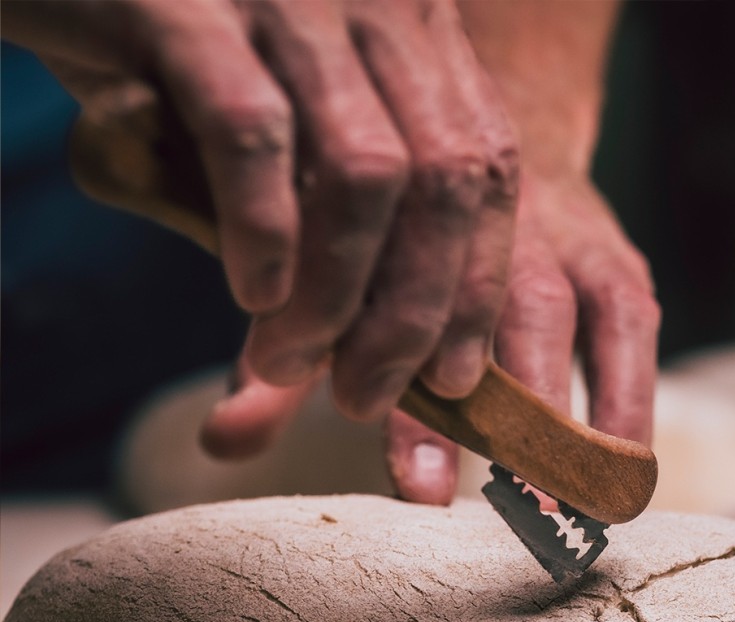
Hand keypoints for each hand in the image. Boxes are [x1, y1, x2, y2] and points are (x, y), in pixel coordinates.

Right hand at [6, 0, 518, 420]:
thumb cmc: (173, 72)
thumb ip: (313, 249)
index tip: (455, 383)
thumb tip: (320, 394)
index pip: (492, 170)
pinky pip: (255, 133)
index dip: (480, 286)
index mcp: (419, 36)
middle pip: (447, 181)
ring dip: (335, 295)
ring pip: (365, 172)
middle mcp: (377, 8)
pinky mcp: (188, 3)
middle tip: (365, 399)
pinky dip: (265, 230)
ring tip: (290, 363)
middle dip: (416, 314)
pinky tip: (253, 293)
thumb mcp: (277, 149)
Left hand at [201, 170, 659, 506]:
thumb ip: (280, 362)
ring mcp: (554, 233)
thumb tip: (218, 443)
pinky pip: (627, 326)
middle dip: (495, 413)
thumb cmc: (384, 238)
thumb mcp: (324, 283)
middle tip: (507, 510)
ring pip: (557, 315)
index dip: (406, 389)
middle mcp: (483, 215)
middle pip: (482, 312)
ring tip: (571, 507)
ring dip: (565, 410)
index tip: (407, 476)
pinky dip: (629, 398)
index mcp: (399, 217)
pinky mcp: (611, 260)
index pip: (401, 302)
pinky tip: (625, 474)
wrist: (478, 135)